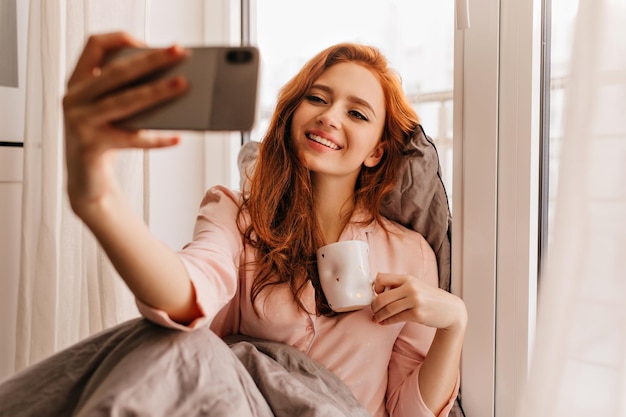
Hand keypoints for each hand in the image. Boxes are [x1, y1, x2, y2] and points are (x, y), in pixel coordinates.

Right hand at [62, 32, 188, 213]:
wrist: (86, 182)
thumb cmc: (106, 140)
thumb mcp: (112, 112)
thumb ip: (128, 93)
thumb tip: (171, 80)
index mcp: (78, 83)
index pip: (94, 45)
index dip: (121, 39)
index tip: (148, 42)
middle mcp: (74, 99)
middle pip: (116, 72)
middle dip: (150, 60)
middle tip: (178, 54)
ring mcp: (79, 123)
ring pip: (124, 102)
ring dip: (157, 92)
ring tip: (183, 85)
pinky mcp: (91, 147)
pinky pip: (130, 140)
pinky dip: (156, 139)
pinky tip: (177, 138)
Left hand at [371, 272, 466, 330]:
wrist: (450, 310)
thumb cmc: (430, 298)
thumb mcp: (416, 285)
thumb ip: (400, 285)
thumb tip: (378, 291)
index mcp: (408, 278)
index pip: (382, 278)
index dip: (376, 287)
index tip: (377, 294)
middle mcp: (411, 288)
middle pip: (382, 297)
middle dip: (374, 306)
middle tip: (373, 310)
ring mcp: (415, 301)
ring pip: (388, 309)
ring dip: (379, 316)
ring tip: (377, 319)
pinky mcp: (417, 314)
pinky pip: (396, 318)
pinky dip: (387, 321)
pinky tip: (384, 322)